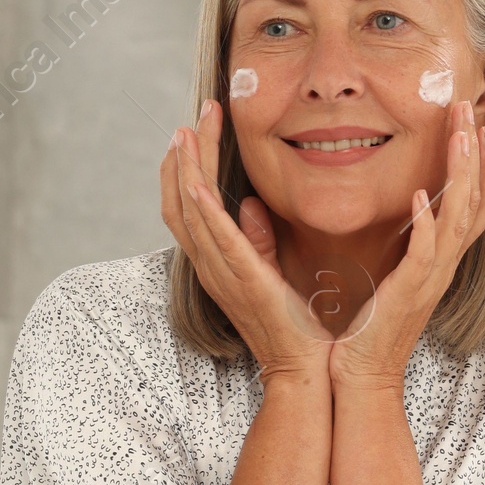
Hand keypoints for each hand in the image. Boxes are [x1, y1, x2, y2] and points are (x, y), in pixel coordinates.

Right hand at [160, 98, 331, 382]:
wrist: (304, 368)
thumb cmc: (292, 327)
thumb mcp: (272, 274)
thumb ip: (257, 240)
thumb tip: (250, 205)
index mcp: (216, 263)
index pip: (188, 208)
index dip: (184, 168)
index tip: (196, 131)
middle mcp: (210, 266)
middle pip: (180, 202)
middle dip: (183, 156)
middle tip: (194, 116)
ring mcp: (222, 273)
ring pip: (190, 212)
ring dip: (185, 168)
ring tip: (188, 129)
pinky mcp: (243, 278)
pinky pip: (214, 236)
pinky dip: (200, 205)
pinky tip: (194, 176)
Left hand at [328, 104, 484, 394]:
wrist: (363, 375)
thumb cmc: (372, 328)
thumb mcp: (396, 275)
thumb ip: (408, 243)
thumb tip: (411, 207)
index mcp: (443, 261)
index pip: (477, 207)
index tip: (480, 128)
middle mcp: (445, 267)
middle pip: (478, 202)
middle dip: (477, 154)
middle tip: (469, 111)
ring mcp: (430, 279)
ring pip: (458, 219)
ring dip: (460, 175)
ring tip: (461, 135)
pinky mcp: (407, 293)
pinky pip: (423, 254)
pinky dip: (424, 224)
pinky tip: (417, 196)